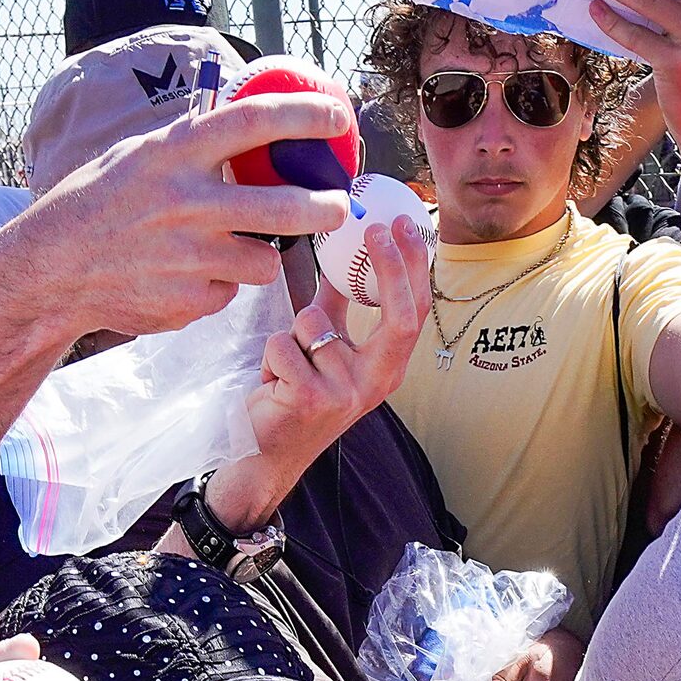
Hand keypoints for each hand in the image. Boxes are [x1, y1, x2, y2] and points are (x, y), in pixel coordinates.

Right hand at [1, 92, 355, 341]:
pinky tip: (182, 277)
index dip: (306, 114)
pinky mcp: (190, 301)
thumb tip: (249, 122)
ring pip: (264, 263)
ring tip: (228, 250)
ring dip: (258, 257)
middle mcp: (188, 202)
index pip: (256, 122)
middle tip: (338, 206)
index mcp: (176, 153)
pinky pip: (228, 293)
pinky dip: (216, 287)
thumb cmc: (97, 202)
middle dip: (326, 208)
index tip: (339, 113)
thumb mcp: (137, 155)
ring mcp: (190, 257)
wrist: (52, 269)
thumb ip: (190, 144)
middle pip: (287, 208)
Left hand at [208, 220, 429, 532]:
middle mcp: (377, 383)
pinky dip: (271, 354)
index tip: (401, 226)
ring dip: (291, 333)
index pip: (413, 314)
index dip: (412, 268)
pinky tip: (273, 383)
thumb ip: (338, 309)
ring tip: (288, 365)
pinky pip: (284, 343)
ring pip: (313, 322)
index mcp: (386, 369)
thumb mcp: (326, 350)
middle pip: (398, 318)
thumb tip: (341, 258)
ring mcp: (347, 394)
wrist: (267, 453)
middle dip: (390, 266)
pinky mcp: (311, 398)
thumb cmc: (297, 395)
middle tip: (374, 228)